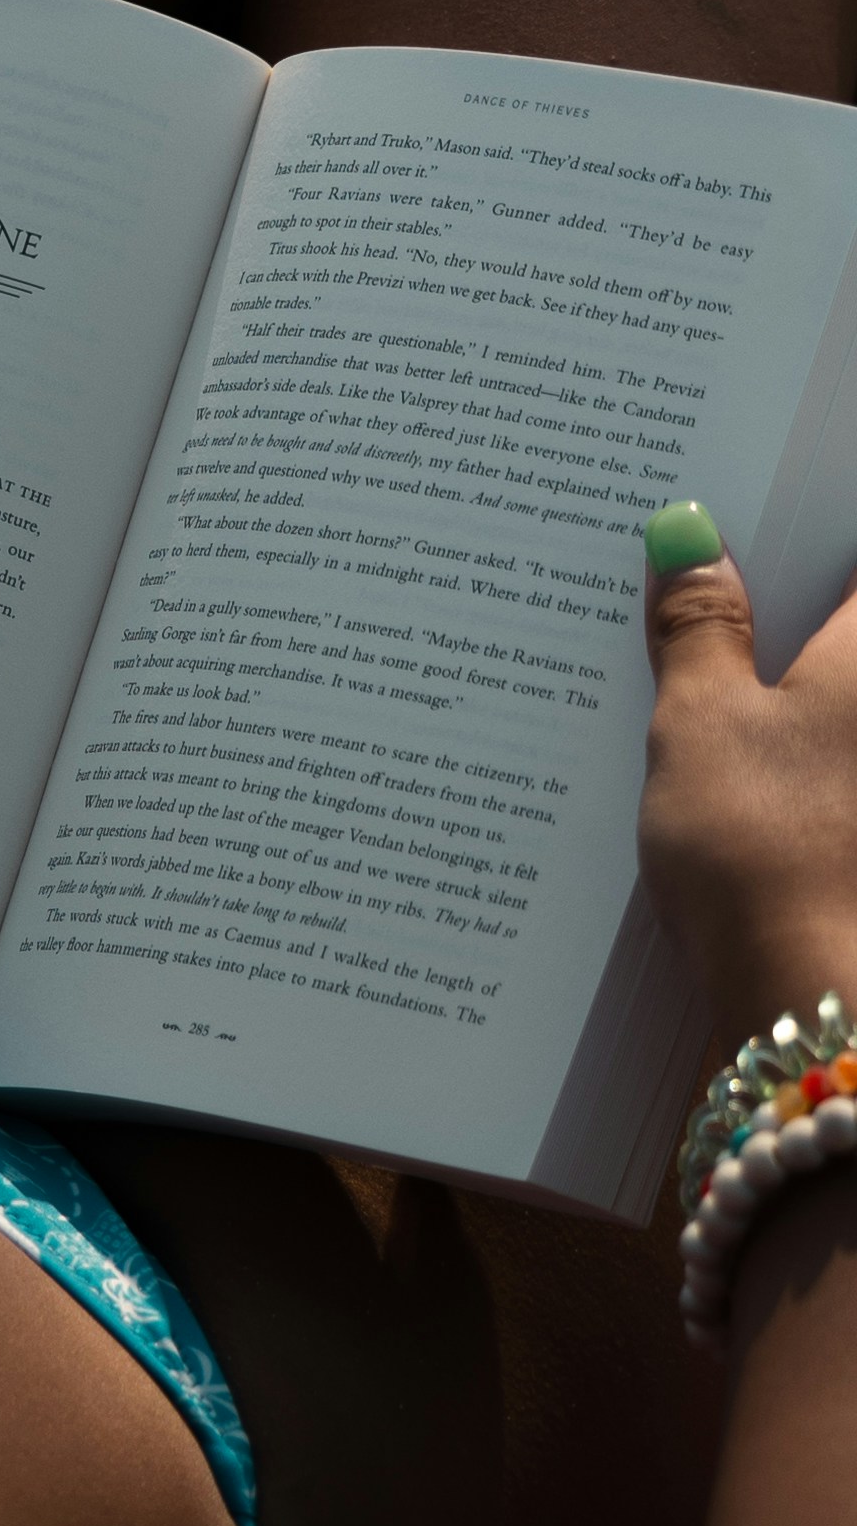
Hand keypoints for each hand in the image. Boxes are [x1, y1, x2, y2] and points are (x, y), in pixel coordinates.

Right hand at [641, 503, 856, 1029]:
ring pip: (827, 696)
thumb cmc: (767, 852)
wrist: (815, 1003)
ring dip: (775, 681)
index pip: (838, 544)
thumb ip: (699, 624)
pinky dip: (790, 744)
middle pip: (835, 624)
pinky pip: (826, 759)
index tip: (725, 522)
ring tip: (688, 683)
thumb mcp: (702, 721)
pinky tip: (727, 767)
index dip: (786, 528)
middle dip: (770, 606)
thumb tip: (689, 541)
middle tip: (688, 593)